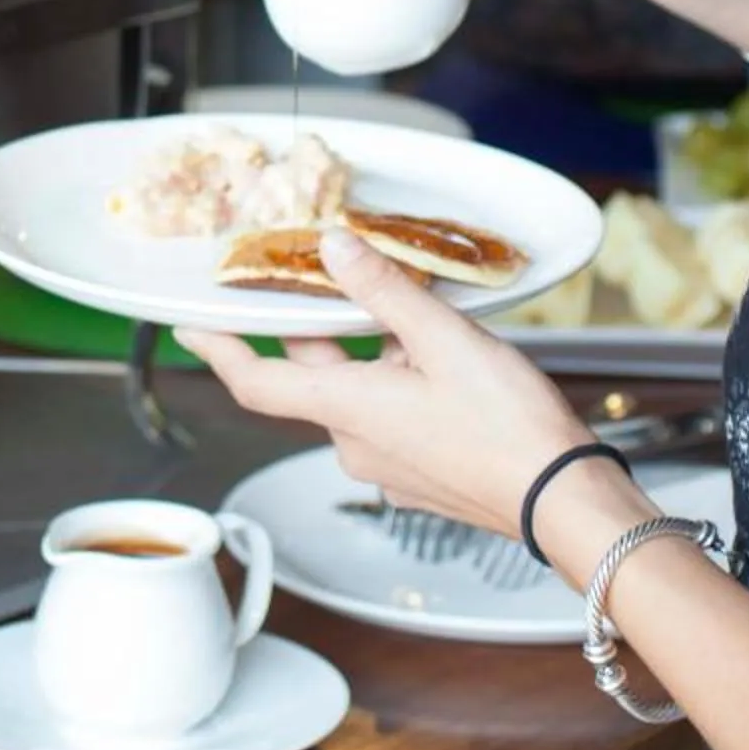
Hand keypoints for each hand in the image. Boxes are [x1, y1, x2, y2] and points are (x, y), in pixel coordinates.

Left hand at [177, 231, 608, 541]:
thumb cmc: (508, 427)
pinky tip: (434, 360)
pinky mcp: (418, 476)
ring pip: (354, 395)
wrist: (562, 500)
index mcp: (347, 410)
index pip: (256, 381)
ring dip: (364, 354)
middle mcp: (356, 444)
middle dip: (310, 330)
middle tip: (308, 283)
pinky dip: (393, 383)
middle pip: (311, 377)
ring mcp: (387, 467)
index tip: (187, 326)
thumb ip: (383, 292)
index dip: (216, 351)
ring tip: (401, 313)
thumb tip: (333, 249)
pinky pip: (386, 419)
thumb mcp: (444, 340)